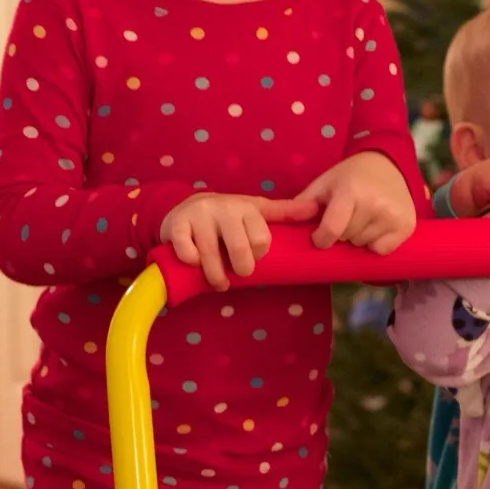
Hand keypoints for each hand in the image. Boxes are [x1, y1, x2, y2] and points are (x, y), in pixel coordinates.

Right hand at [160, 192, 317, 290]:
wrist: (186, 205)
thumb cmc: (228, 215)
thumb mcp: (256, 210)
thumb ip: (283, 212)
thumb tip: (313, 211)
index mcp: (246, 207)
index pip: (261, 239)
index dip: (259, 254)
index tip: (255, 257)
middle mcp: (223, 208)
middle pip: (239, 249)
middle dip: (241, 269)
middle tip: (240, 274)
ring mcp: (198, 216)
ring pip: (210, 255)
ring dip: (216, 276)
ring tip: (219, 283)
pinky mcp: (176, 226)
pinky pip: (186, 253)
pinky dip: (192, 264)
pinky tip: (194, 265)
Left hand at [290, 152, 415, 253]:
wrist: (388, 164)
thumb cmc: (350, 176)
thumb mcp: (324, 183)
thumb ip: (303, 203)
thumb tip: (284, 225)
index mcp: (351, 192)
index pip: (331, 230)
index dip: (321, 239)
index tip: (320, 236)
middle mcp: (375, 204)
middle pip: (346, 239)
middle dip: (341, 234)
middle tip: (347, 216)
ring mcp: (393, 216)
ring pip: (363, 245)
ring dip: (358, 238)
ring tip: (363, 219)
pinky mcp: (406, 226)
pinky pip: (382, 251)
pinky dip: (376, 244)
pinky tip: (377, 227)